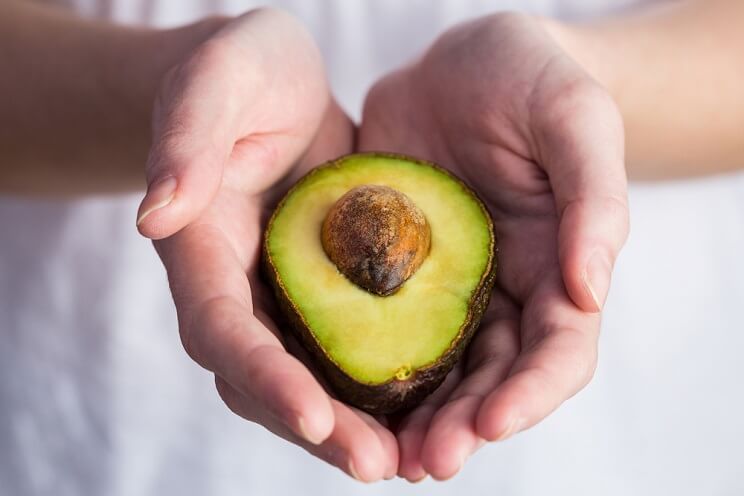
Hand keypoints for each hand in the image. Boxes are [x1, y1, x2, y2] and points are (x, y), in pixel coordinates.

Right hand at [136, 8, 396, 480]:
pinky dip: (386, 388)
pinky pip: (352, 352)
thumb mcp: (218, 81)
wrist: (275, 88)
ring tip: (416, 458)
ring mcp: (284, 299)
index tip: (311, 415)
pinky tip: (435, 408)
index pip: (221, 328)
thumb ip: (186, 140)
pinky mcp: (329, 295)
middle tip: (379, 465)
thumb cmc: (244, 74)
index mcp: (203, 249)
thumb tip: (154, 217)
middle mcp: (240, 290)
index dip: (262, 376)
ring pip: (311, 382)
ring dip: (357, 427)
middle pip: (266, 379)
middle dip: (319, 427)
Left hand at [359, 12, 628, 480]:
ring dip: (411, 416)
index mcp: (557, 267)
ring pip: (434, 369)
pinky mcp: (391, 270)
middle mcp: (502, 290)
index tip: (493, 422)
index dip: (531, 393)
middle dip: (463, 424)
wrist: (461, 61)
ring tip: (380, 453)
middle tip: (423, 461)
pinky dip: (364, 366)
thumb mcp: (574, 120)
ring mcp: (445, 285)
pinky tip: (336, 389)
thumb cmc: (531, 79)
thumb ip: (592, 201)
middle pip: (491, 378)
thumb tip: (591, 290)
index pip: (557, 350)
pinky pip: (376, 325)